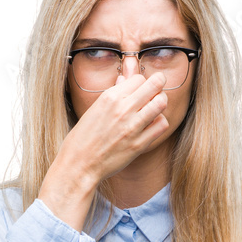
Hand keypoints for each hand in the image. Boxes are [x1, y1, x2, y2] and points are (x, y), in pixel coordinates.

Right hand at [58, 70, 168, 185]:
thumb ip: (114, 93)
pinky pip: (161, 125)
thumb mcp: (95, 108)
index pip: (139, 78)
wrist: (79, 164)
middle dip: (158, 87)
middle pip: (155, 85)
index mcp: (110, 97)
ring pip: (161, 103)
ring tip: (154, 109)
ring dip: (160, 103)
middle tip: (155, 94)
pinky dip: (160, 122)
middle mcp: (122, 109)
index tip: (139, 91)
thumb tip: (125, 79)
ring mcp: (132, 127)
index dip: (142, 84)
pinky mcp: (139, 144)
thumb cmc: (84, 136)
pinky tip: (152, 125)